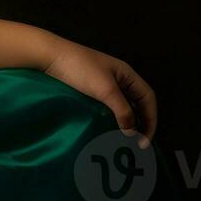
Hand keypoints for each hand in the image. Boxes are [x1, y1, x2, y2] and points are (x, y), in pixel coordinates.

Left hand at [42, 39, 156, 147]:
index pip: (148, 99)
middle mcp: (118, 79)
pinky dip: (110, 118)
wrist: (49, 56)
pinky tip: (106, 128)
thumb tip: (131, 131)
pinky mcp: (88, 89)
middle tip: (136, 144)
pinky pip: (106, 106)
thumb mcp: (105, 90)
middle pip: (137, 103)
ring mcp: (103, 84)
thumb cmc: (79, 68)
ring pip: (121, 106)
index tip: (145, 140)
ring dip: (125, 122)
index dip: (151, 119)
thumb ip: (122, 110)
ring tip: (122, 140)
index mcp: (127, 74)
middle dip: (140, 123)